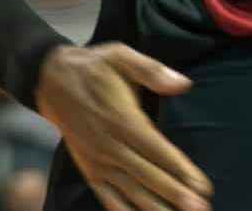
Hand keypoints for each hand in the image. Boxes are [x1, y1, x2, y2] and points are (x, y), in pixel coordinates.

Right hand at [35, 43, 211, 210]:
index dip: (180, 170)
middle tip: (200, 210)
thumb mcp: (122, 57)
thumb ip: (152, 71)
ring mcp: (97, 160)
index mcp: (122, 120)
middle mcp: (110, 146)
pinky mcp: (88, 168)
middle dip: (175, 195)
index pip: (157, 151)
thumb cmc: (93, 67)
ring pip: (129, 191)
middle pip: (147, 176)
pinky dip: (122, 210)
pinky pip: (106, 195)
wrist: (49, 80)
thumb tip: (182, 83)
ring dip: (154, 208)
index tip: (202, 186)